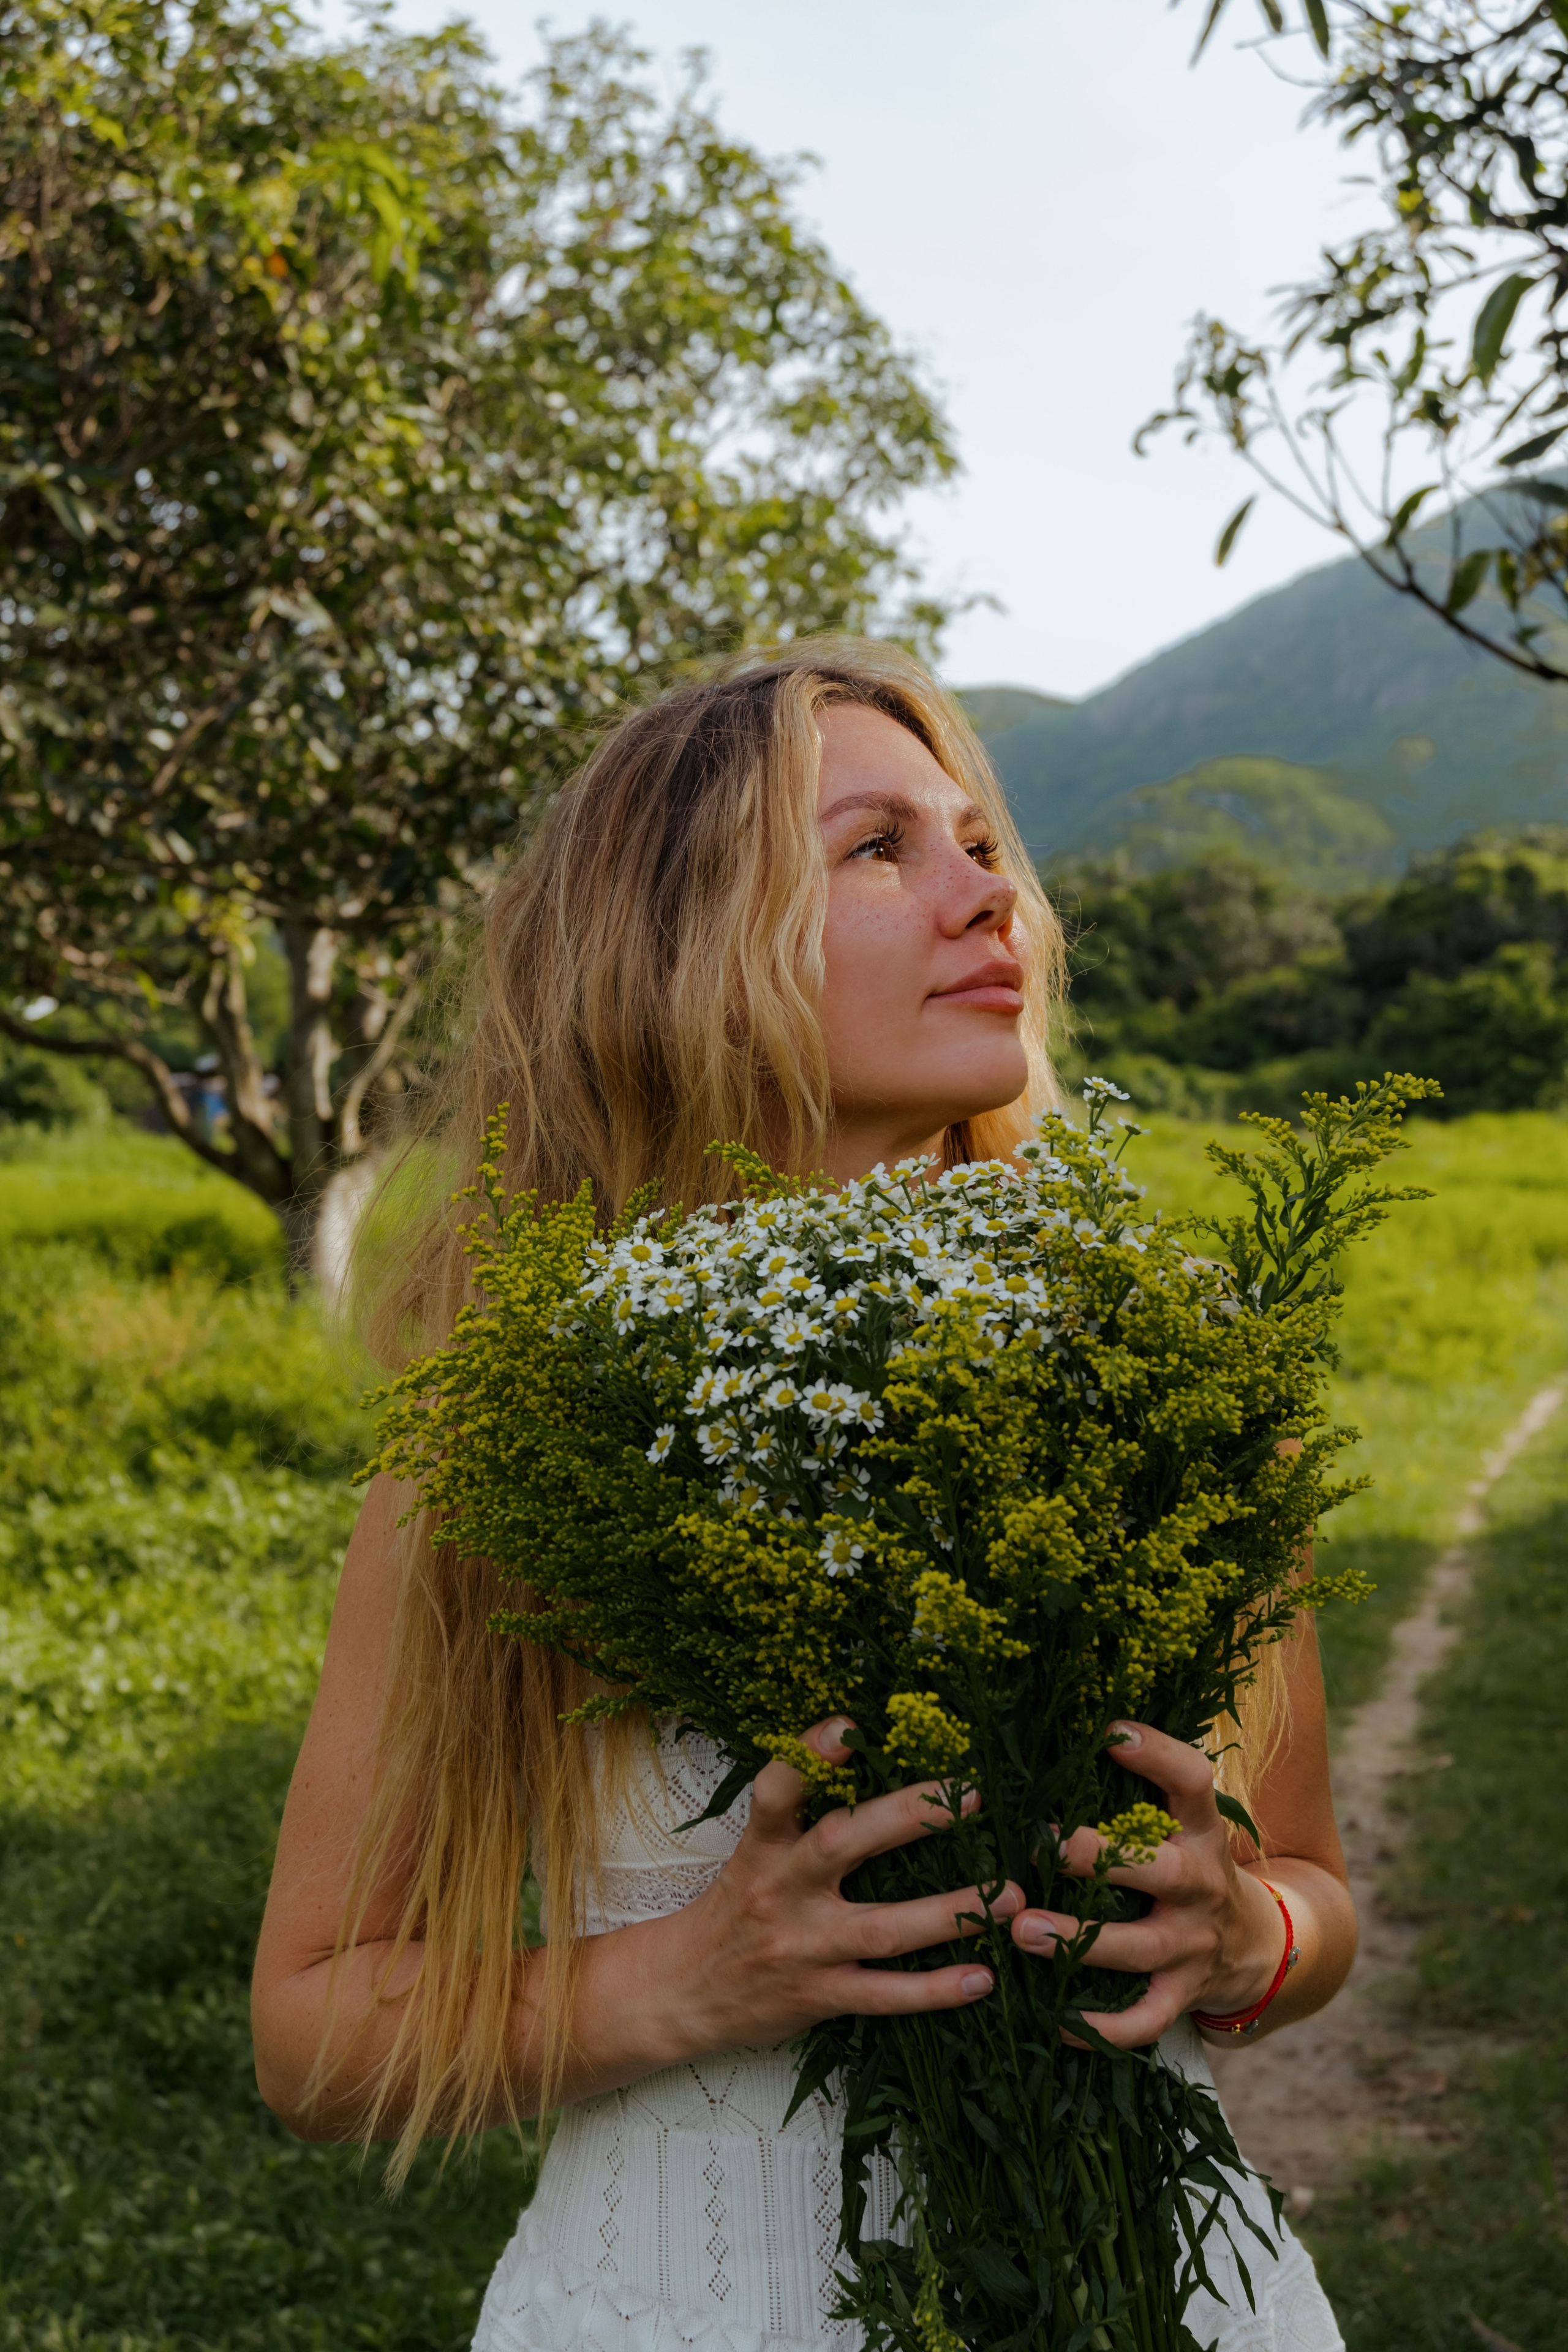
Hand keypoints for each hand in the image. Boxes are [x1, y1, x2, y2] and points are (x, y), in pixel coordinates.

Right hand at [646, 1717, 1023, 2063]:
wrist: (683, 1993)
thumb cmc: (735, 1909)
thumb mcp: (754, 1852)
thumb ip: (801, 1813)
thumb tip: (866, 1748)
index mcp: (763, 1847)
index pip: (776, 1790)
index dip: (808, 1755)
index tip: (852, 1724)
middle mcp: (782, 1890)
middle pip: (842, 1843)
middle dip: (908, 1816)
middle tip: (972, 1794)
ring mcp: (803, 1947)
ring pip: (882, 1927)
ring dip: (950, 1911)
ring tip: (1010, 1897)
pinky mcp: (819, 1997)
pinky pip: (885, 1995)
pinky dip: (935, 1990)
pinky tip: (982, 1978)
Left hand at [1007, 1721, 1286, 2049]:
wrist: (1261, 1947)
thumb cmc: (1191, 1867)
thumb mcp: (1182, 1824)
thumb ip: (1139, 1791)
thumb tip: (1054, 1735)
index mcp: (1201, 1830)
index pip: (1192, 1781)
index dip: (1157, 1755)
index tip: (1109, 1732)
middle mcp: (1201, 1884)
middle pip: (1157, 1869)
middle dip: (1096, 1857)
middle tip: (1039, 1844)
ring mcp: (1193, 1945)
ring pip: (1138, 1949)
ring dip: (1077, 1940)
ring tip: (1020, 1928)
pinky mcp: (1183, 1995)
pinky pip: (1143, 2021)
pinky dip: (1101, 2028)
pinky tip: (1053, 2019)